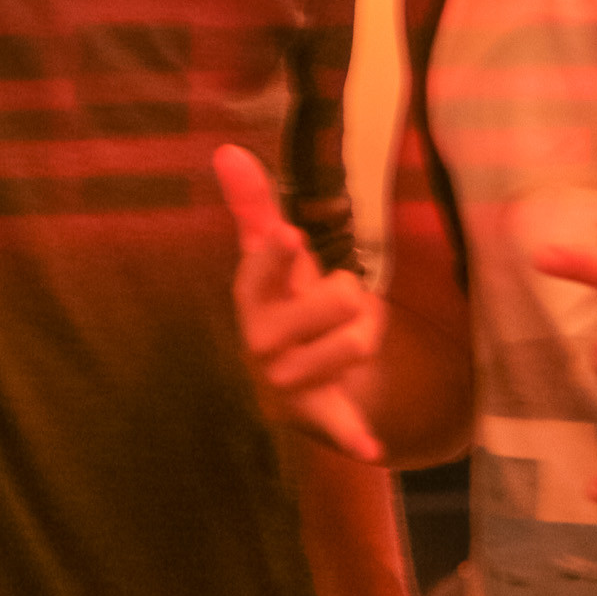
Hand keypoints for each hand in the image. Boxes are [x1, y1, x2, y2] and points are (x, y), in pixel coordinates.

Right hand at [214, 144, 383, 460]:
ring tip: (349, 336)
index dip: (277, 254)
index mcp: (253, 296)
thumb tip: (227, 149)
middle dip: (354, 294)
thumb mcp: (273, 258)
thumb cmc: (284, 305)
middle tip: (341, 299)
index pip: (261, 270)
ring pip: (360, 340)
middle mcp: (263, 342)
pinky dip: (352, 435)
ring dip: (369, 332)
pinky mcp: (315, 416)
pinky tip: (368, 446)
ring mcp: (287, 381)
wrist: (288, 386)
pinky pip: (340, 423)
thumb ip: (253, 203)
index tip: (291, 236)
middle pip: (337, 300)